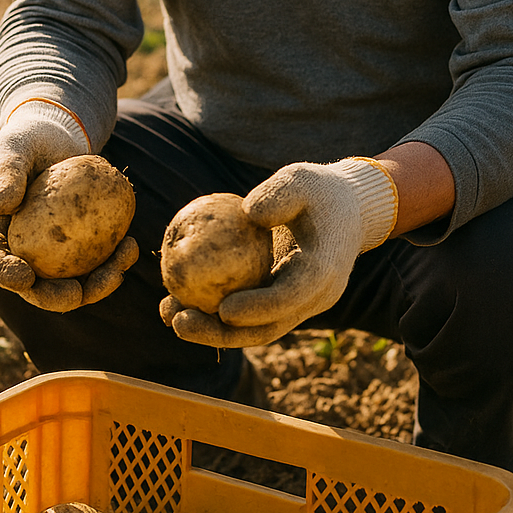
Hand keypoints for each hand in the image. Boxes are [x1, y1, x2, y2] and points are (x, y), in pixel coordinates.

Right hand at [0, 103, 138, 312]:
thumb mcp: (12, 148)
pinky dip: (113, 262)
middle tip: (77, 294)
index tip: (24, 279)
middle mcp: (18, 250)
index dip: (5, 274)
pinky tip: (131, 246)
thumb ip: (4, 172)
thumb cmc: (27, 141)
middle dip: (53, 298)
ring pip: (69, 283)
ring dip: (94, 285)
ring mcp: (49, 254)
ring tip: (119, 268)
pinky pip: (94, 264)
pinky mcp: (77, 248)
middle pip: (31, 286)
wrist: (56, 139)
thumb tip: (1, 205)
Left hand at [160, 158, 396, 347]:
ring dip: (210, 330)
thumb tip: (247, 214)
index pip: (290, 298)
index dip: (258, 309)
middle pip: (266, 328)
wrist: (346, 211)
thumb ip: (279, 193)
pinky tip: (176, 303)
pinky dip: (213, 315)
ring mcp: (296, 305)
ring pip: (252, 329)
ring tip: (167, 314)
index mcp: (323, 271)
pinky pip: (246, 315)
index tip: (223, 310)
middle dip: (221, 334)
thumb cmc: (319, 191)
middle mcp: (312, 298)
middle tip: (179, 323)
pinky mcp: (280, 302)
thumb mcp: (302, 179)